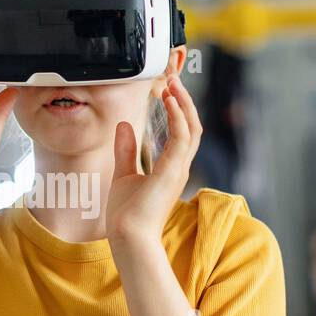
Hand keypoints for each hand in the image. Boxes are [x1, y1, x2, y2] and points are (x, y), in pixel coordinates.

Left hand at [107, 74, 201, 246]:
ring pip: (191, 128)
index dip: (179, 110)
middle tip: (173, 79)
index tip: (168, 89)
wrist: (128, 236)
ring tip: (172, 84)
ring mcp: (179, 169)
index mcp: (171, 168)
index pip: (183, 133)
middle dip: (184, 101)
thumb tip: (124, 126)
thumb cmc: (127, 214)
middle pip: (192, 126)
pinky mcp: (173, 171)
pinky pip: (182, 137)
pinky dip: (178, 117)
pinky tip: (169, 101)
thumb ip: (126, 151)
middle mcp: (179, 167)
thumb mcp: (123, 175)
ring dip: (183, 104)